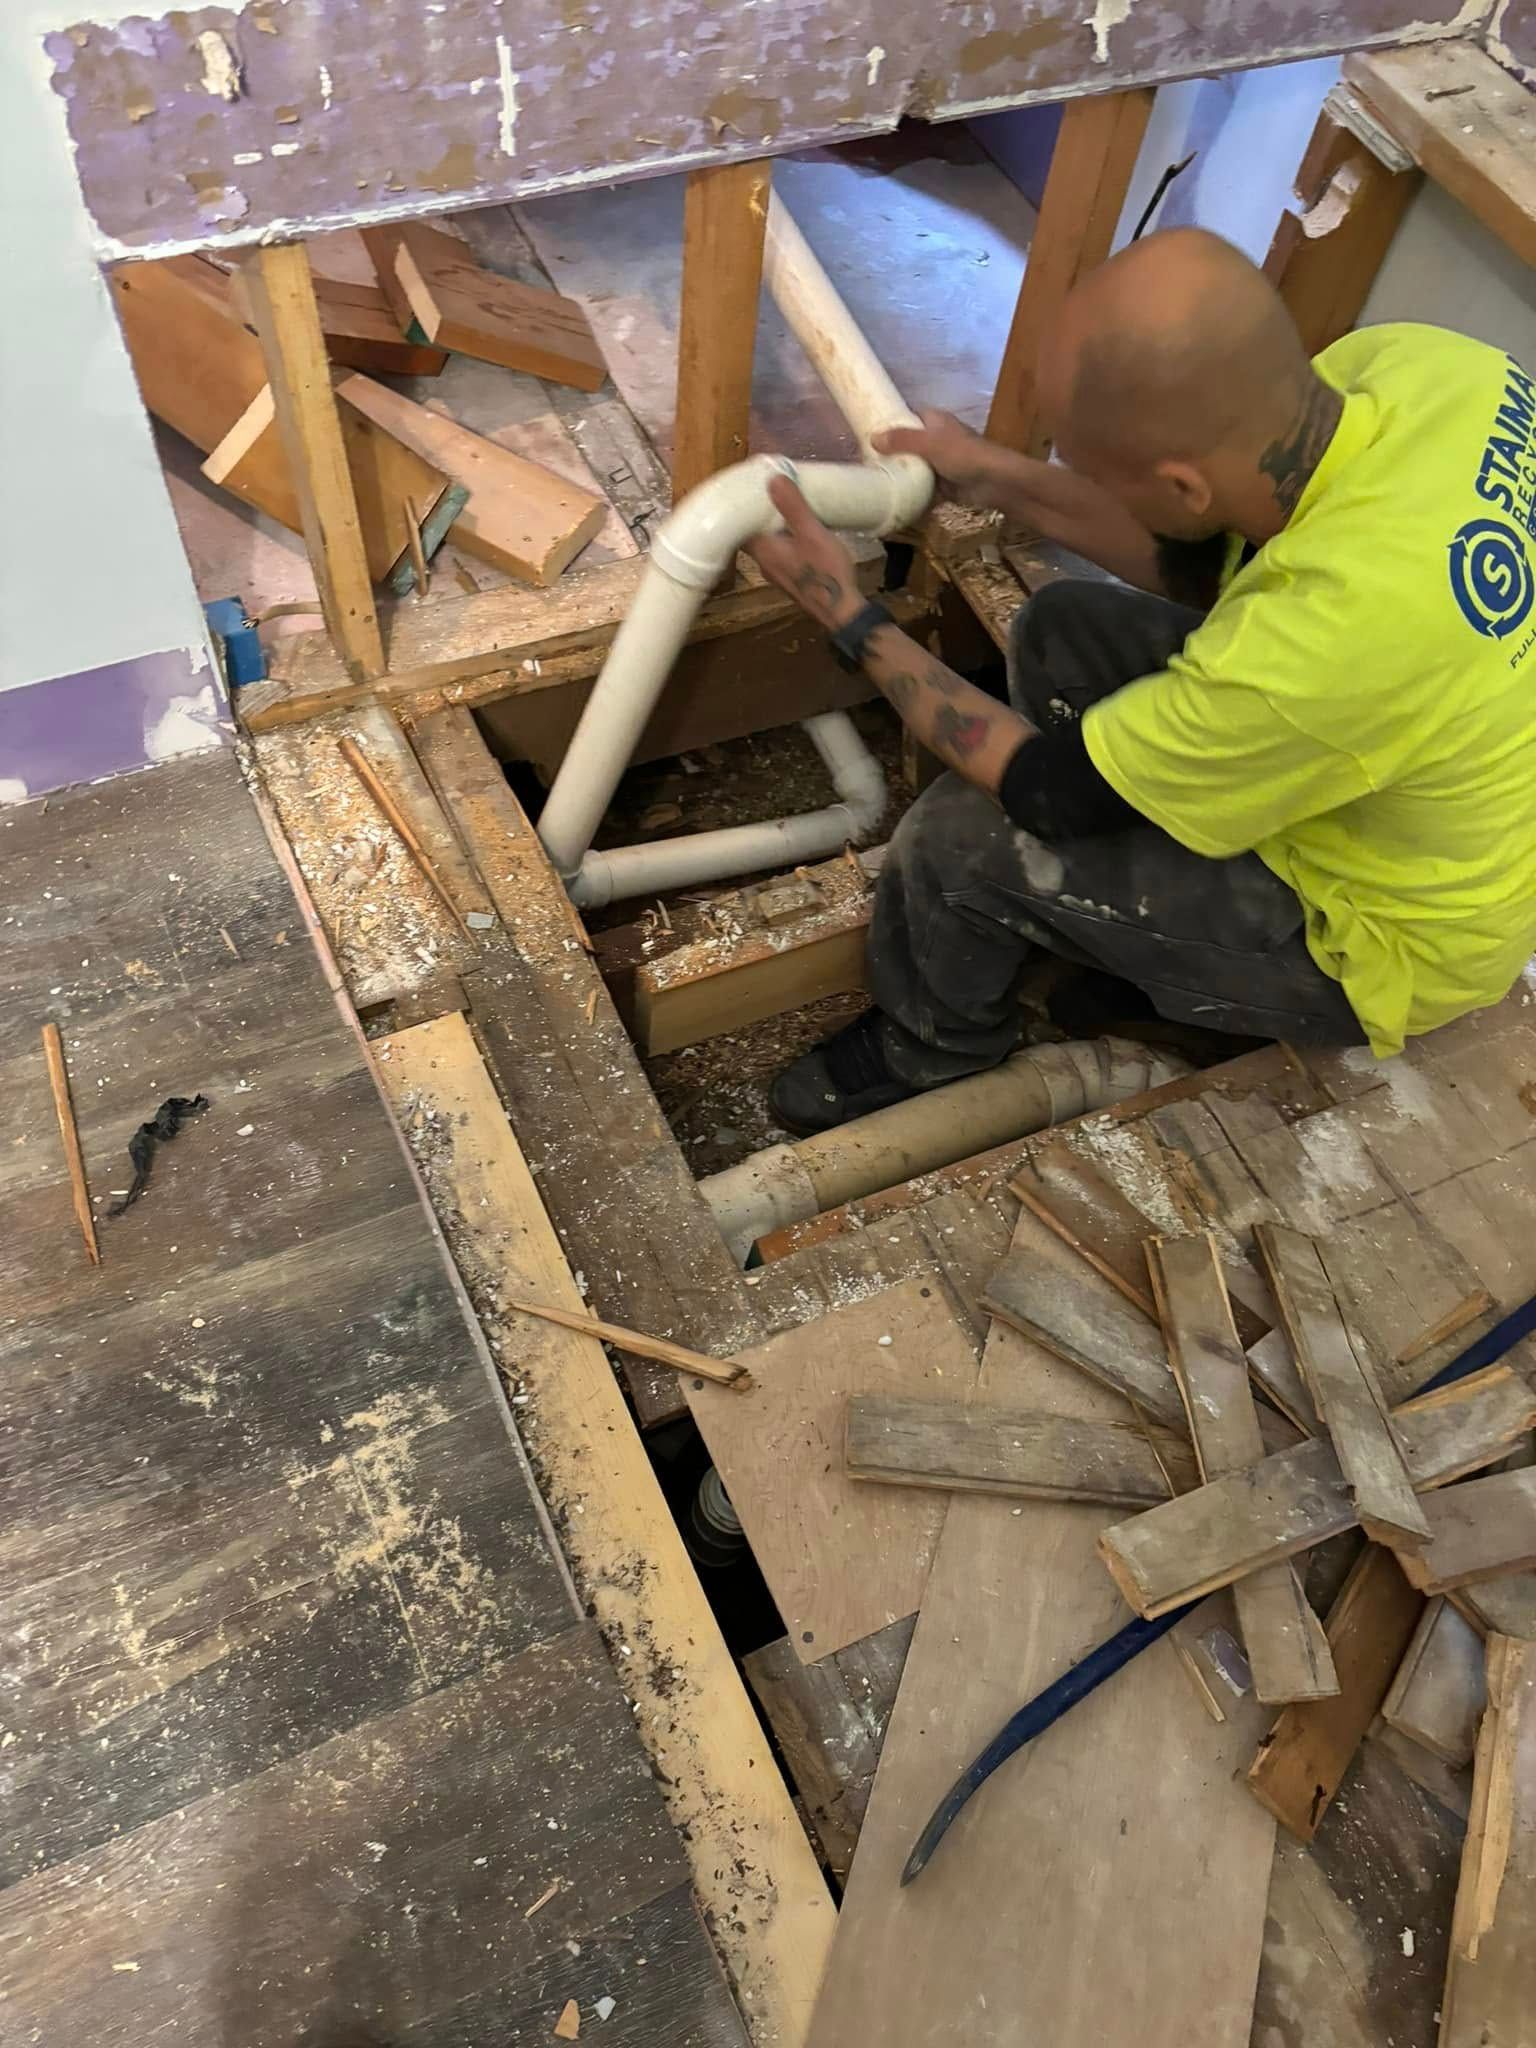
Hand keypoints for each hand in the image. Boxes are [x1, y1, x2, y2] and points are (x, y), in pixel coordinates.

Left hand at [748, 474, 863, 628]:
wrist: (842, 611)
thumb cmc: (825, 571)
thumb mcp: (812, 533)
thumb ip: (793, 507)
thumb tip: (773, 479)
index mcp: (764, 552)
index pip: (740, 527)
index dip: (742, 509)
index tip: (747, 491)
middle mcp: (765, 565)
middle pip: (753, 537)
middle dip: (759, 517)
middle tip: (767, 495)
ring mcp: (778, 575)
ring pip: (768, 547)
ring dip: (772, 530)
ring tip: (783, 509)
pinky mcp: (791, 581)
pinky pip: (780, 556)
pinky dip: (784, 542)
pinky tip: (797, 534)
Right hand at [873, 408, 996, 505]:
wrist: (995, 483)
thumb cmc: (964, 455)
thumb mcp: (930, 443)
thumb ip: (902, 440)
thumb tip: (873, 437)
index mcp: (935, 421)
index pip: (908, 416)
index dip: (891, 421)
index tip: (868, 431)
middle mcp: (937, 439)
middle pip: (908, 444)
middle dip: (890, 453)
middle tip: (865, 462)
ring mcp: (941, 464)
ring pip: (915, 468)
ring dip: (900, 476)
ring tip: (874, 482)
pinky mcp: (944, 486)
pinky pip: (923, 490)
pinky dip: (911, 496)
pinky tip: (893, 502)